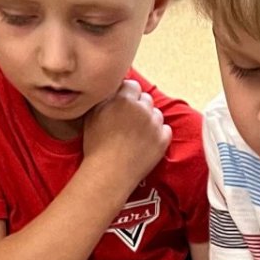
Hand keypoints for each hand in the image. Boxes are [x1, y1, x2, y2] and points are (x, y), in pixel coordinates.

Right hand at [82, 79, 170, 193]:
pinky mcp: (163, 141)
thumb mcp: (93, 114)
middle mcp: (142, 109)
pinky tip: (146, 143)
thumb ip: (106, 97)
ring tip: (137, 135)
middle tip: (129, 122)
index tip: (123, 106)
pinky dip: (158, 135)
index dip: (128, 95)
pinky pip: (165, 131)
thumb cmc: (96, 145)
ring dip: (149, 120)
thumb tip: (114, 90)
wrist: (108, 173)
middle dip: (139, 107)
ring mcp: (154, 125)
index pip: (133, 86)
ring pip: (156, 114)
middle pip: (146, 99)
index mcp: (124, 99)